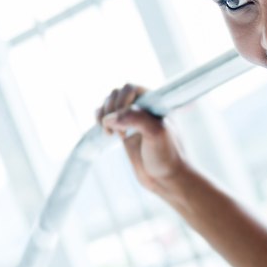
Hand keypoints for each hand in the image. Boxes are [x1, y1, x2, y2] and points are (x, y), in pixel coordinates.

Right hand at [97, 83, 191, 198]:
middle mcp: (142, 108)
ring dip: (104, 115)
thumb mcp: (155, 133)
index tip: (123, 117)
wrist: (165, 178)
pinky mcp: (122, 130)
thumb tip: (110, 117)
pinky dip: (100, 121)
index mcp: (154, 103)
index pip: (131, 88)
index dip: (122, 99)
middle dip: (111, 109)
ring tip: (112, 133)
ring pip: (108, 104)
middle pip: (116, 94)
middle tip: (118, 130)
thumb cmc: (167, 155)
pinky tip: (108, 133)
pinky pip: (104, 116)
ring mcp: (131, 119)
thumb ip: (136, 119)